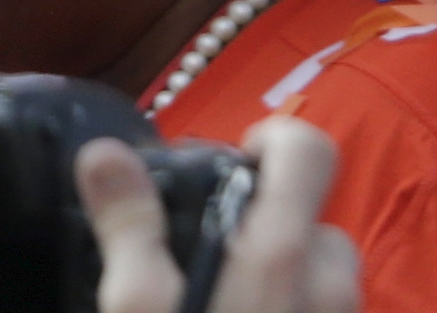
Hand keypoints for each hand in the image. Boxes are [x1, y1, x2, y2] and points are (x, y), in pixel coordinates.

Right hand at [81, 120, 355, 312]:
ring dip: (274, 269)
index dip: (272, 139)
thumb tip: (103, 151)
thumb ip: (129, 225)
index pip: (310, 150)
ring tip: (215, 297)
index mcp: (286, 250)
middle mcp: (333, 278)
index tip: (232, 161)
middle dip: (257, 223)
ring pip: (315, 266)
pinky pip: (319, 305)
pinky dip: (287, 302)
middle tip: (200, 255)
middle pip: (305, 215)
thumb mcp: (137, 306)